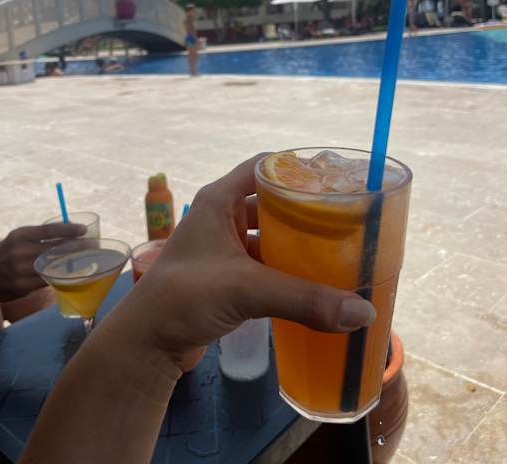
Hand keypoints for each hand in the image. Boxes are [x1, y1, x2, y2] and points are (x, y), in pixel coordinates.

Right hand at [0, 223, 86, 301]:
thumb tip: (72, 228)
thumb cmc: (7, 252)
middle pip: (55, 249)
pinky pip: (47, 281)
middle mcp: (21, 252)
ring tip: (88, 260)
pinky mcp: (22, 287)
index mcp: (21, 235)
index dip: (69, 229)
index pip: (49, 230)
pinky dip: (61, 277)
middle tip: (93, 245)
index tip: (84, 229)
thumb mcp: (20, 237)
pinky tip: (72, 274)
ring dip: (73, 264)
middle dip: (77, 247)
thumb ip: (42, 234)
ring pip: (54, 267)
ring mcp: (21, 271)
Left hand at [109, 154, 375, 373]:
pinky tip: (310, 282)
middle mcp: (220, 217)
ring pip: (267, 235)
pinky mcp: (225, 277)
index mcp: (219, 200)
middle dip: (303, 210)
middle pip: (270, 202)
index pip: (263, 166)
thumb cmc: (186, 297)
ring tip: (335, 250)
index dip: (296, 168)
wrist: (145, 343)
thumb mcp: (247, 290)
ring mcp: (221, 248)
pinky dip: (284, 269)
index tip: (333, 180)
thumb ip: (305, 298)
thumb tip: (365, 312)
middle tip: (344, 220)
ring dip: (294, 243)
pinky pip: (262, 263)